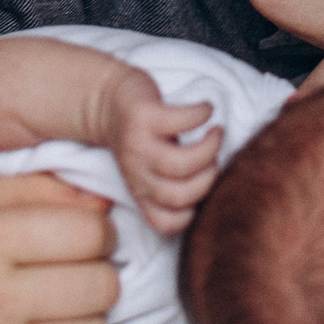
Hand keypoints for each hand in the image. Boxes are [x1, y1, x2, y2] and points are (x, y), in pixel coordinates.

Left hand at [91, 67, 221, 234]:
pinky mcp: (143, 116)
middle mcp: (136, 173)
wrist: (105, 100)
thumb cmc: (142, 137)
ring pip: (179, 164)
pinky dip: (201, 115)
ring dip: (209, 149)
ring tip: (216, 133)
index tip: (203, 185)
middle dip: (208, 179)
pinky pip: (180, 120)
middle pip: (178, 195)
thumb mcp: (149, 169)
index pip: (165, 224)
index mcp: (141, 191)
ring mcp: (138, 145)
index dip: (192, 212)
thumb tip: (218, 186)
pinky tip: (205, 110)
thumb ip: (173, 183)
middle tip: (214, 158)